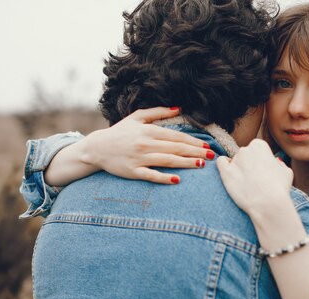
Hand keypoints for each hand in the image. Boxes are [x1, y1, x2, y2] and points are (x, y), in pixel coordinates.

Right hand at [80, 107, 213, 183]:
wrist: (97, 148)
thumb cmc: (120, 132)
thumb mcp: (137, 117)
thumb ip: (158, 112)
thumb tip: (179, 108)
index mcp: (148, 130)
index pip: (176, 136)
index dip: (193, 141)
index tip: (207, 146)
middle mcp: (145, 144)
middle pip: (176, 148)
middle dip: (195, 152)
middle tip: (212, 156)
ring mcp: (139, 158)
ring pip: (167, 161)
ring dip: (186, 163)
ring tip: (201, 165)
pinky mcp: (133, 172)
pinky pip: (151, 175)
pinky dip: (164, 178)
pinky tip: (177, 180)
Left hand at [216, 139, 292, 216]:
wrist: (268, 203)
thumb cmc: (279, 188)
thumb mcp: (286, 171)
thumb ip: (278, 163)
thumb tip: (274, 162)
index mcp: (259, 145)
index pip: (255, 149)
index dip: (259, 161)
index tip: (262, 171)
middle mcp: (245, 149)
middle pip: (244, 155)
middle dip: (248, 165)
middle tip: (254, 179)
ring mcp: (235, 160)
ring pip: (234, 161)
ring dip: (238, 169)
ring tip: (246, 184)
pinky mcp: (225, 172)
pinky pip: (221, 162)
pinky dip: (224, 166)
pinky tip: (230, 174)